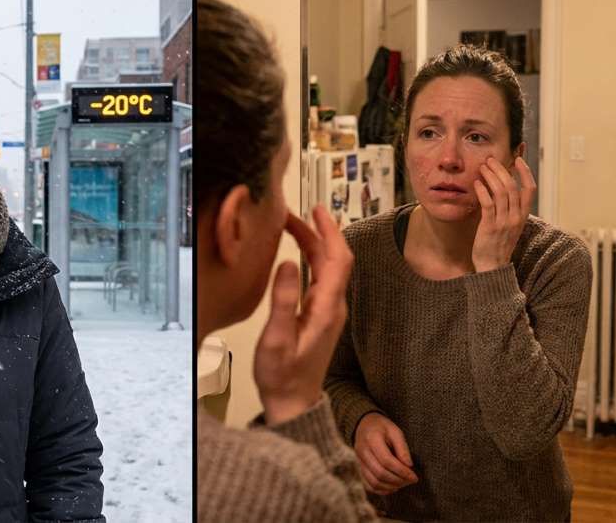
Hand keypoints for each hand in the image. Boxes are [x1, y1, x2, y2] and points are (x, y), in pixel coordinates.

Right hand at [254, 205, 353, 425]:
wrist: (293, 405)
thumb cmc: (283, 376)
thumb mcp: (278, 339)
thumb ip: (283, 301)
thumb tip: (287, 263)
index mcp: (327, 307)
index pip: (337, 258)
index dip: (329, 231)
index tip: (317, 210)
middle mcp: (333, 306)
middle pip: (334, 259)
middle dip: (318, 232)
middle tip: (296, 213)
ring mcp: (329, 312)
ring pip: (327, 268)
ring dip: (313, 245)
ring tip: (292, 227)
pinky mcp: (321, 317)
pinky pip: (321, 278)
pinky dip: (310, 259)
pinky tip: (296, 256)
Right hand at [354, 412, 417, 494]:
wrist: (364, 425)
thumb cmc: (382, 427)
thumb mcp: (395, 431)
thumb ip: (402, 448)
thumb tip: (409, 466)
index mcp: (371, 439)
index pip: (386, 461)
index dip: (402, 471)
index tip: (414, 476)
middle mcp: (362, 451)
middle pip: (380, 473)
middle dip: (398, 480)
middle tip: (411, 481)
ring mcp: (359, 461)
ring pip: (374, 482)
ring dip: (391, 486)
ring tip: (403, 483)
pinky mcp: (359, 468)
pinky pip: (369, 485)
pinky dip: (382, 490)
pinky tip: (393, 487)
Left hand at [472, 156, 536, 272]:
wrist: (492, 266)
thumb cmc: (499, 244)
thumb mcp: (510, 225)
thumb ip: (510, 208)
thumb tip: (503, 187)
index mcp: (523, 216)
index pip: (530, 189)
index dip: (525, 172)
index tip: (517, 159)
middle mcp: (516, 217)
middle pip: (512, 187)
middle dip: (501, 170)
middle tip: (491, 160)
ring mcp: (504, 222)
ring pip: (500, 192)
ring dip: (490, 176)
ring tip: (482, 167)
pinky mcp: (490, 227)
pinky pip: (488, 204)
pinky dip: (482, 191)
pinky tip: (477, 183)